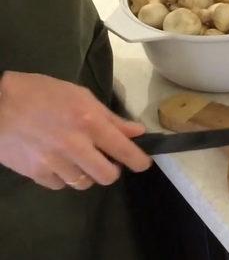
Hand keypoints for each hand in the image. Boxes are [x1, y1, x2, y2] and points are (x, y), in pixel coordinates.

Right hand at [0, 72, 151, 189]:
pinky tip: (58, 163)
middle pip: (107, 176)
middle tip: (107, 160)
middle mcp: (75, 145)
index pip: (123, 149)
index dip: (138, 161)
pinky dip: (63, 177)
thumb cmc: (41, 93)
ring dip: (87, 173)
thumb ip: (110, 117)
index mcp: (89, 122)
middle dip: (112, 170)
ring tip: (79, 159)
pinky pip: (60, 185)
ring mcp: (54, 162)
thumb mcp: (80, 95)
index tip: (143, 164)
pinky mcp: (35, 173)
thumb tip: (136, 132)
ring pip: (84, 183)